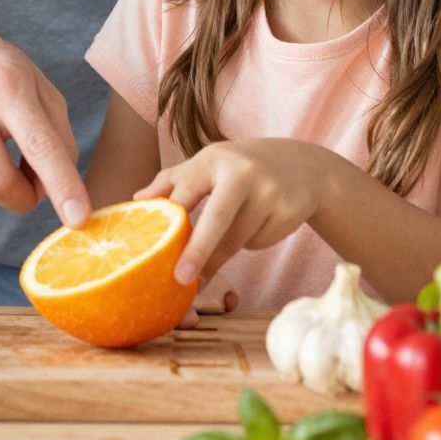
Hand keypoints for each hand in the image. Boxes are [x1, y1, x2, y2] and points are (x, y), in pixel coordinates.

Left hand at [135, 139, 335, 286]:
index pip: (187, 191)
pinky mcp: (288, 212)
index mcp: (215, 158)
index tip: (155, 249)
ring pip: (236, 239)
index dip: (171, 222)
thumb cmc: (242, 166)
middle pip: (216, 220)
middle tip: (182, 280)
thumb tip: (137, 200)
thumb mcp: (210, 163)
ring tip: (209, 264)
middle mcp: (243, 172)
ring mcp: (269, 192)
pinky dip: (250, 242)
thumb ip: (173, 180)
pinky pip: (257, 243)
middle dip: (198, 252)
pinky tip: (257, 224)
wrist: (303, 166)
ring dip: (221, 255)